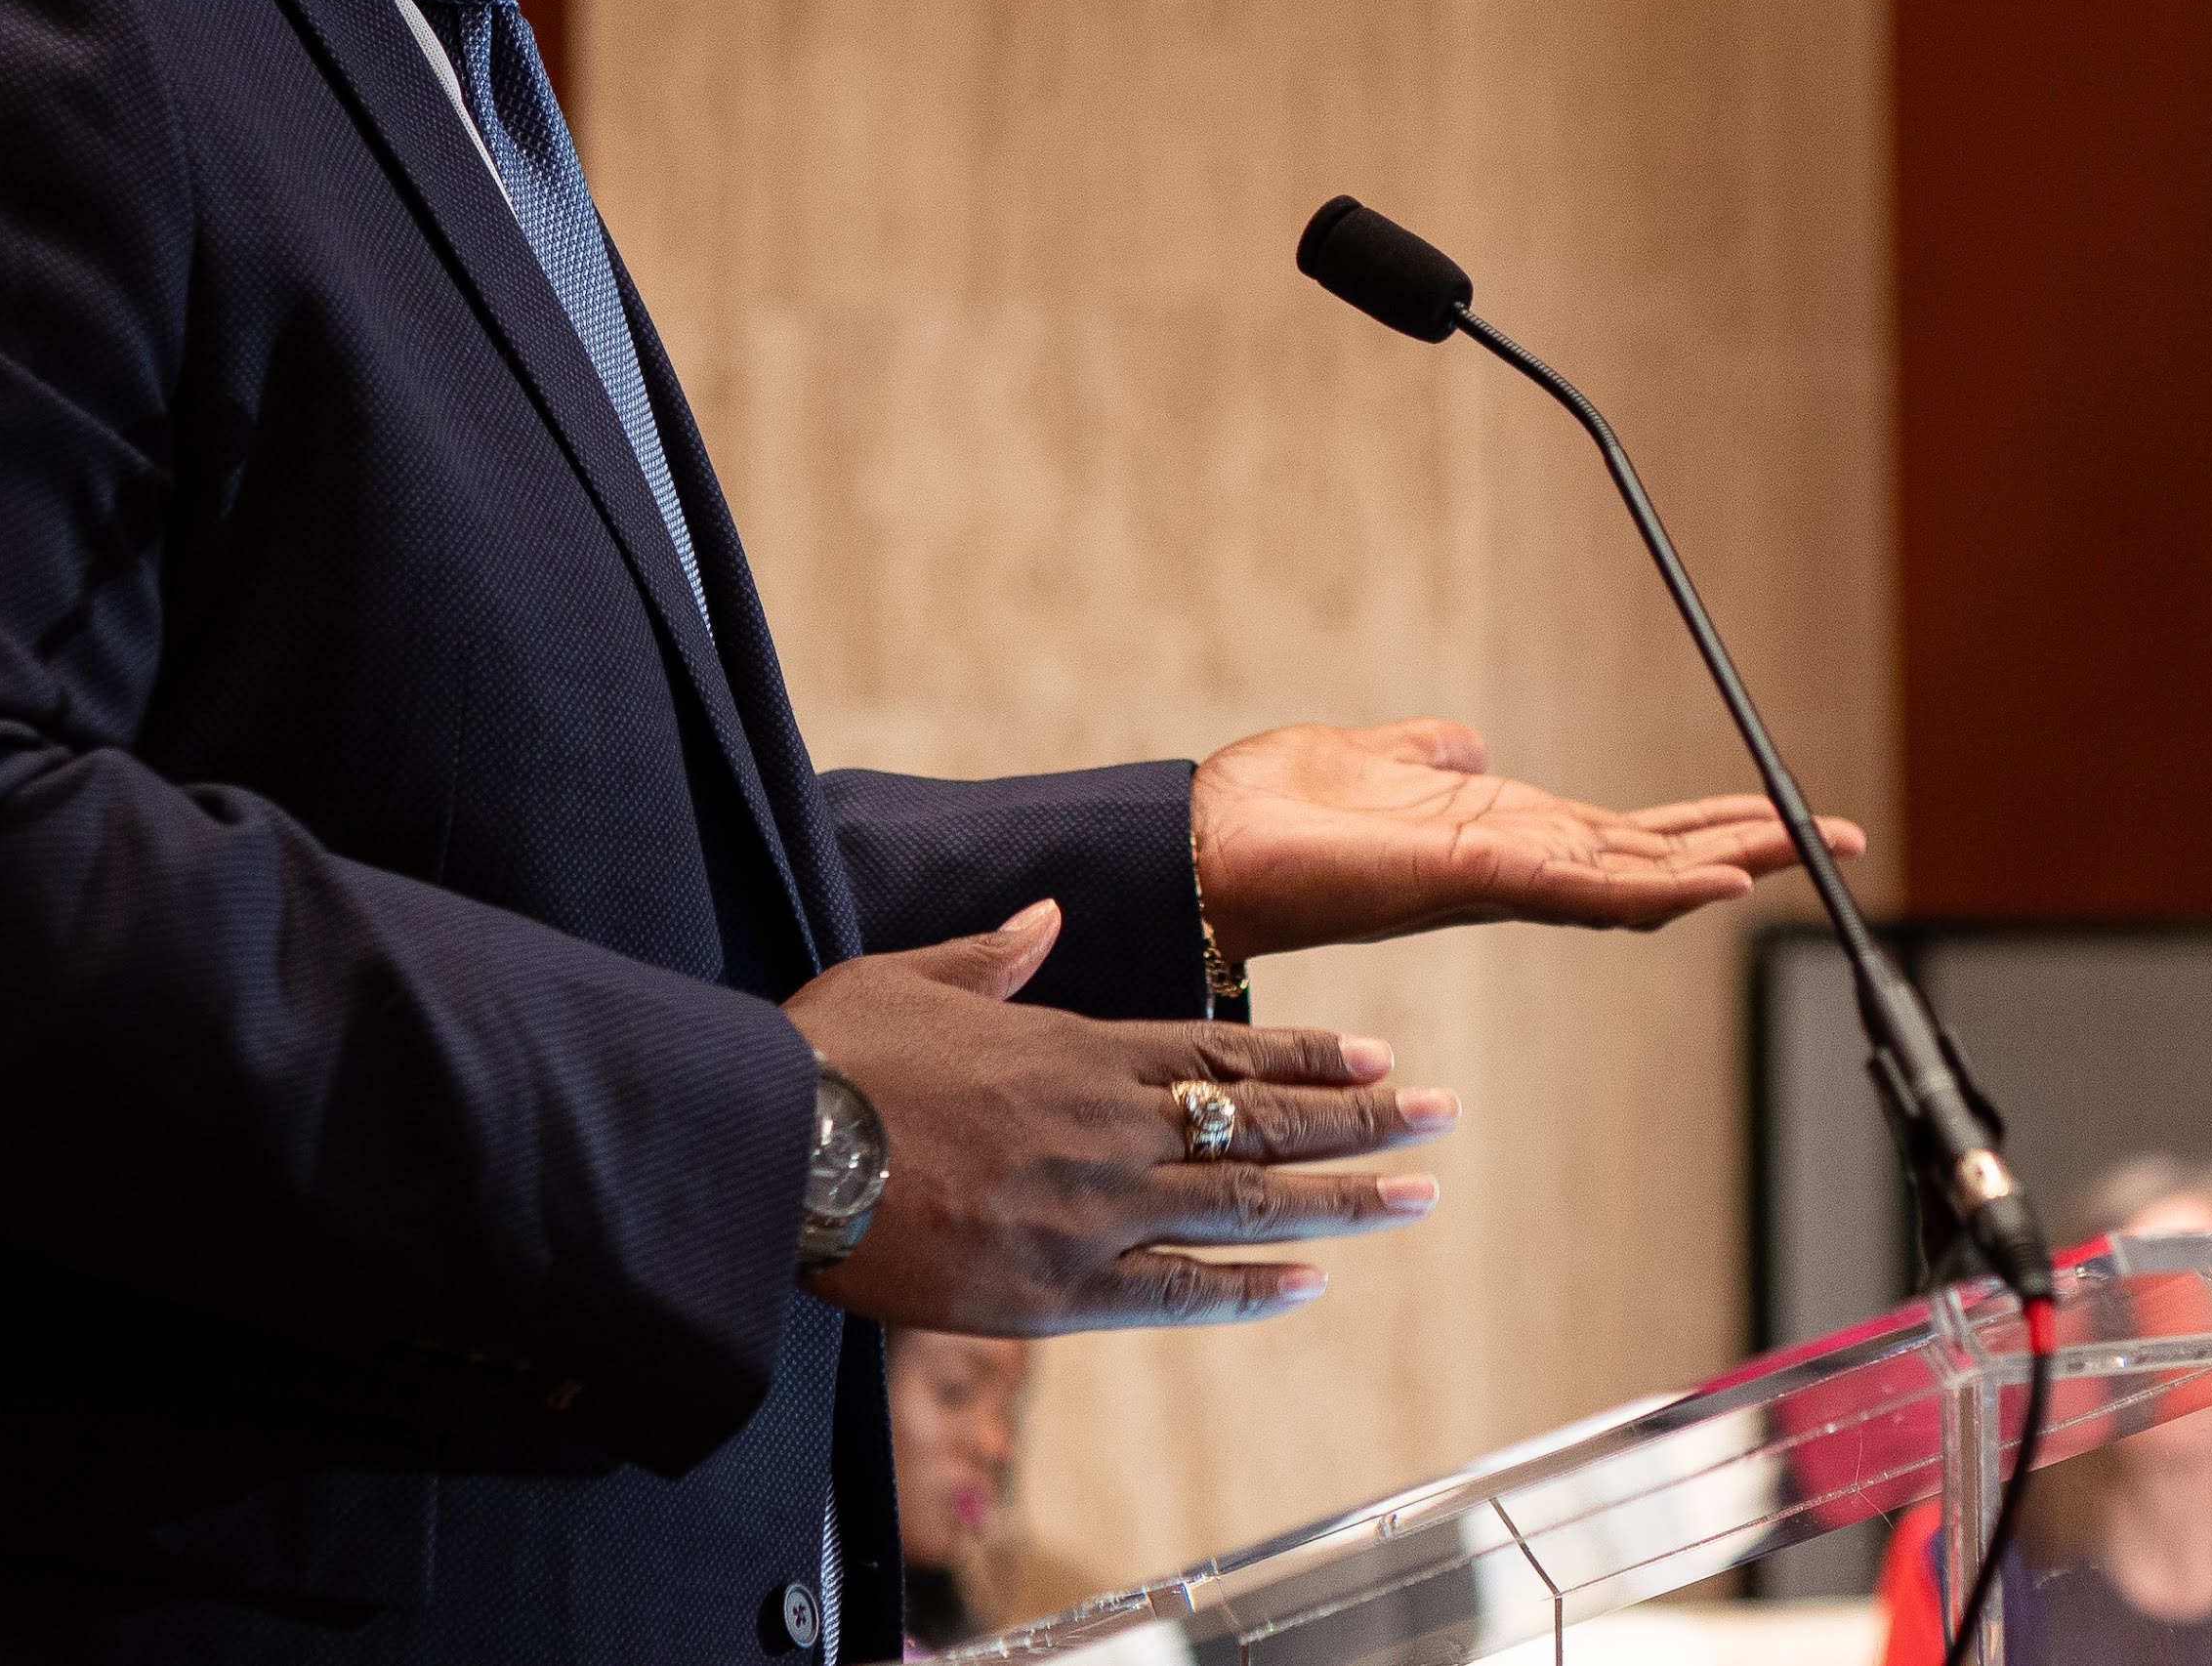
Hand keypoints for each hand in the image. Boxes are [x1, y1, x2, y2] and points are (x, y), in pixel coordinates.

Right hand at [783, 899, 1456, 1332]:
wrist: (768, 1149)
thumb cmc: (825, 1056)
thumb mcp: (909, 975)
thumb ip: (993, 954)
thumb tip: (1046, 916)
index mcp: (1077, 1047)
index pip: (1226, 1050)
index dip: (1311, 1058)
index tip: (1380, 1056)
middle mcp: (1105, 1127)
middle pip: (1261, 1125)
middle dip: (1362, 1120)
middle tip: (1443, 1117)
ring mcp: (1088, 1213)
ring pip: (1243, 1206)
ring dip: (1342, 1200)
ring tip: (1420, 1192)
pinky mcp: (1051, 1293)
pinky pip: (1175, 1295)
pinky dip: (1249, 1290)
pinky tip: (1311, 1284)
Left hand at [1191, 717, 1866, 959]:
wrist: (1211, 843)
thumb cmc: (1279, 811)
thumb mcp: (1377, 759)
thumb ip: (1428, 753)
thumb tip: (1463, 740)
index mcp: (1502, 834)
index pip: (1629, 835)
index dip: (1706, 827)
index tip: (1778, 816)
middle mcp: (1517, 863)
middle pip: (1660, 858)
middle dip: (1751, 848)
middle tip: (1842, 841)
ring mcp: (1503, 875)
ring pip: (1642, 875)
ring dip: (1727, 862)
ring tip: (1806, 851)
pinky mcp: (1476, 872)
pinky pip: (1585, 885)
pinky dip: (1657, 885)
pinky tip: (1717, 880)